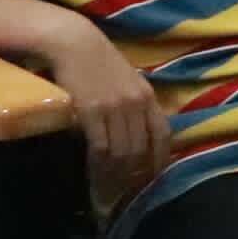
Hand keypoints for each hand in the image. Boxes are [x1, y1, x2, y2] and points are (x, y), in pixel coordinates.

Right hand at [30, 20, 166, 204]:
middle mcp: (137, 103)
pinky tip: (95, 176)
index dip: (159, 161)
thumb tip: (137, 136)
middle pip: (142, 149)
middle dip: (134, 176)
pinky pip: (101, 147)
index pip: (163, 135)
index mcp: (148, 97)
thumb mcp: (126, 82)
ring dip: (115, 176)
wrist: (74, 43)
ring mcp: (115, 107)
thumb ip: (134, 106)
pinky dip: (99, 166)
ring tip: (108, 193)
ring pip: (122, 152)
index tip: (151, 179)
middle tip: (124, 195)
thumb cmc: (97, 63)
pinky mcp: (92, 111)